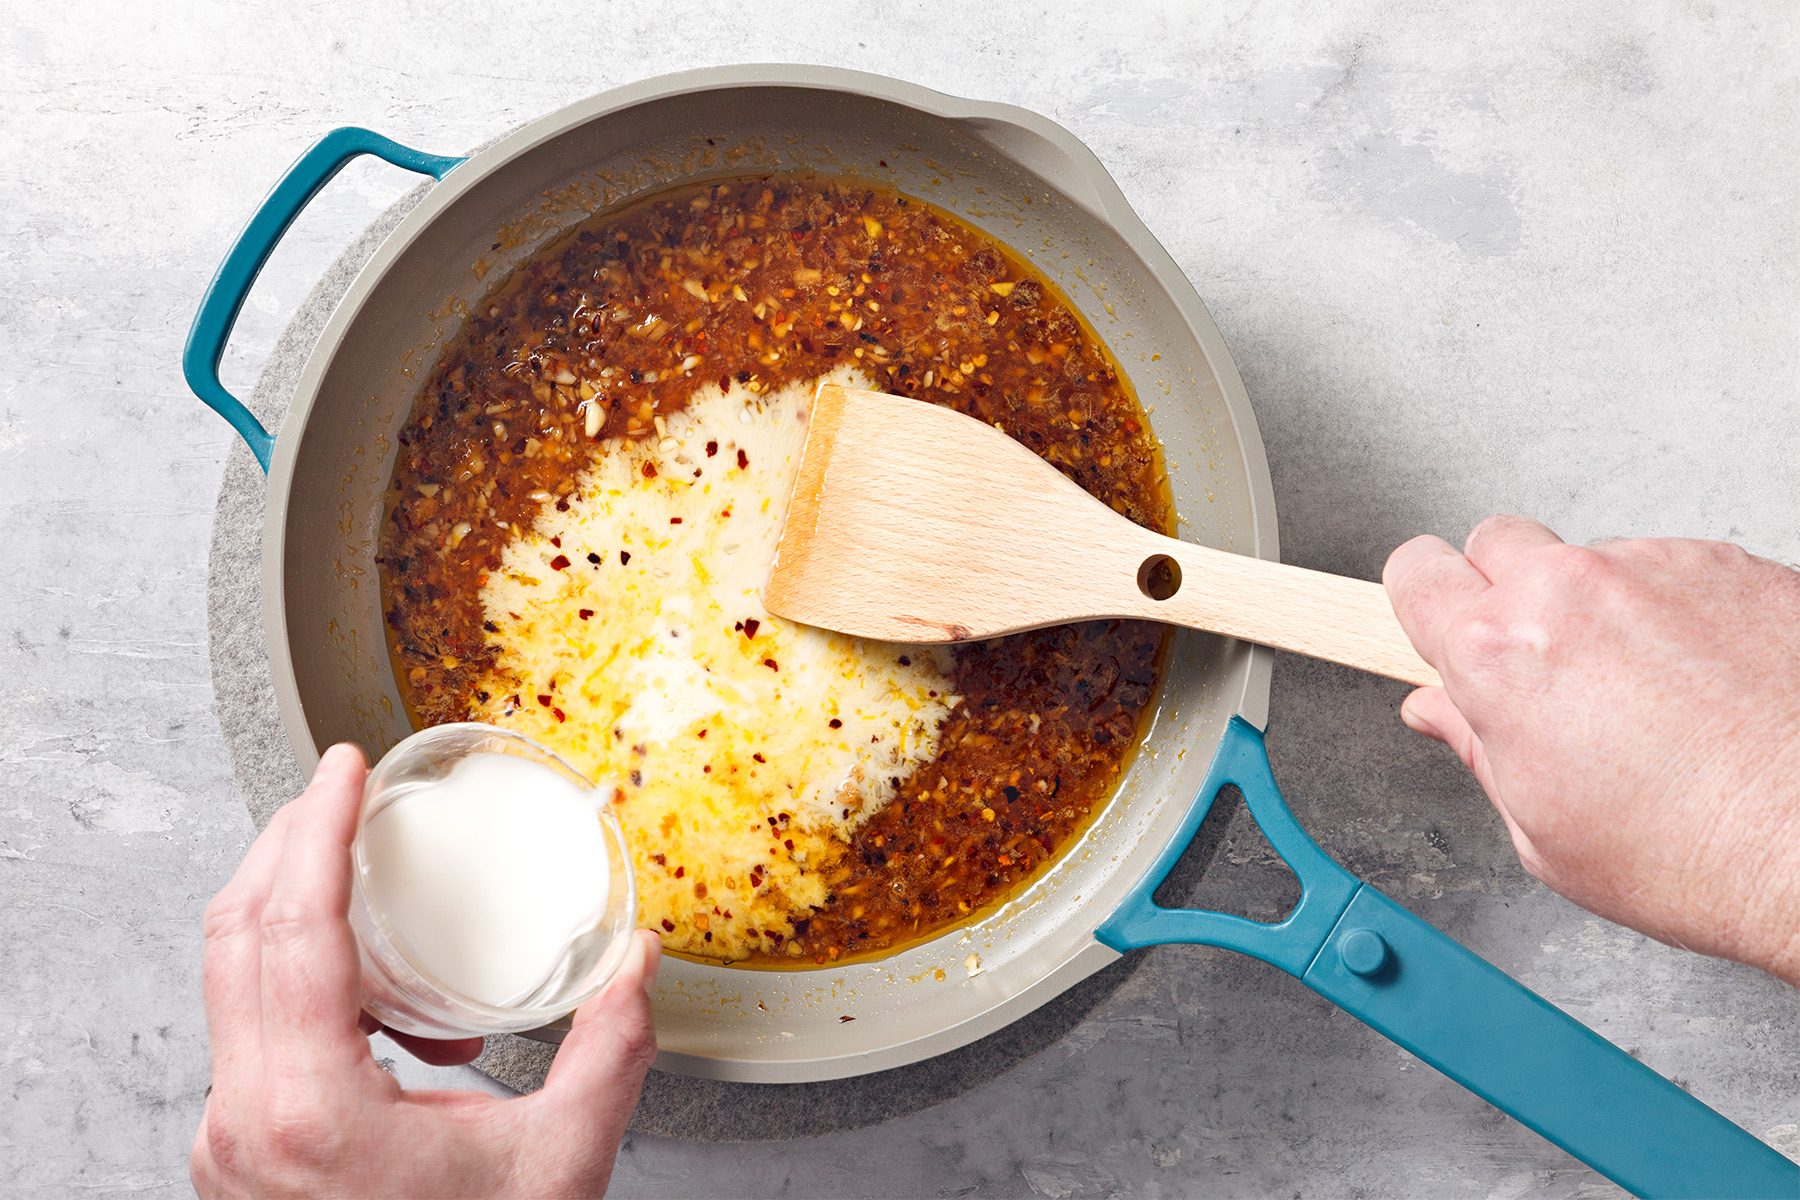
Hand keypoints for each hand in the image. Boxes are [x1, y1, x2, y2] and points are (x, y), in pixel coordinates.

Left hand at [192, 744, 661, 1197]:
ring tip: (355, 869)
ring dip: (285, 905)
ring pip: (228, 979)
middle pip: (236, 935)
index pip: (291, 930)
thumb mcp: (561, 1164)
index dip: (313, 830)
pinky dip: (294, 972)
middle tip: (341, 789)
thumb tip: (639, 963)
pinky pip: (247, 1028)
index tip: (340, 768)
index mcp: (311, 1112)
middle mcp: (248, 1121)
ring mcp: (231, 1141)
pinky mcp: (241, 1152)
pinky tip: (371, 982)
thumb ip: (609, 1052)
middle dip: (287, 842)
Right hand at [1384, 516, 1799, 983]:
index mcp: (1501, 656)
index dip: (1423, 604)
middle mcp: (1572, 591)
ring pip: (1591, 560)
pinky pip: (1672, 569)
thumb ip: (1478, 751)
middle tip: (1540, 664)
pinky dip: (1676, 613)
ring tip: (1646, 695)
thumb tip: (1441, 713)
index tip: (1438, 625)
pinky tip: (1704, 684)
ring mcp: (1658, 567)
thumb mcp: (1545, 835)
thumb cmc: (1705, 857)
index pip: (1414, 573)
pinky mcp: (1733, 563)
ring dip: (1598, 608)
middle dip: (1502, 594)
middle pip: (1494, 542)